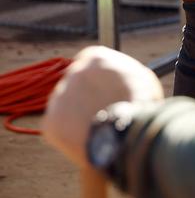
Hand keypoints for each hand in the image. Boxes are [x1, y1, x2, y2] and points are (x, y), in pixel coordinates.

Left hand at [42, 46, 163, 168]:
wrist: (128, 134)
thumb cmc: (141, 104)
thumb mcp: (141, 79)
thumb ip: (122, 74)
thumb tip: (119, 80)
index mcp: (95, 58)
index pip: (90, 64)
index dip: (98, 81)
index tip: (103, 93)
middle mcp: (73, 72)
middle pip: (76, 85)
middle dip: (85, 98)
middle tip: (100, 113)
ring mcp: (59, 96)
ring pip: (66, 106)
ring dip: (77, 116)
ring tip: (96, 130)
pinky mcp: (50, 122)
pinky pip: (58, 128)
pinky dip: (69, 135)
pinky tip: (87, 140)